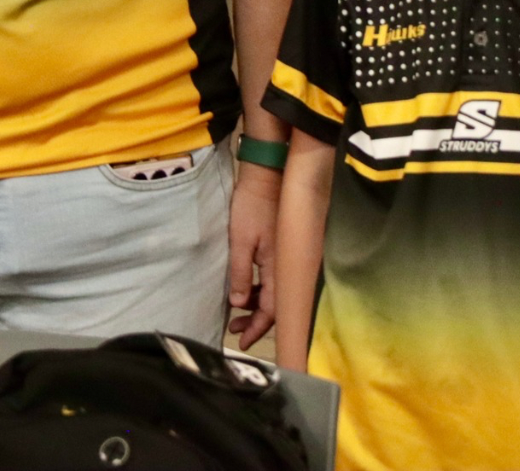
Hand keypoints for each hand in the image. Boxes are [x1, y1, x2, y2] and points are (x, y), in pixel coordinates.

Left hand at [225, 162, 280, 348]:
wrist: (265, 177)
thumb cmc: (251, 206)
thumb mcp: (240, 241)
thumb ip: (241, 273)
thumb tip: (239, 303)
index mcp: (278, 267)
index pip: (272, 309)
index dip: (258, 328)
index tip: (242, 342)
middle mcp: (285, 266)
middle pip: (274, 304)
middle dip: (255, 321)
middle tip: (235, 330)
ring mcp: (283, 257)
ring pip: (273, 292)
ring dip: (255, 305)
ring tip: (236, 312)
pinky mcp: (279, 249)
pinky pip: (271, 278)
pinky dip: (259, 289)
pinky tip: (246, 290)